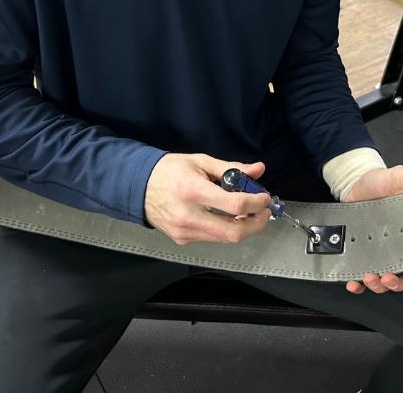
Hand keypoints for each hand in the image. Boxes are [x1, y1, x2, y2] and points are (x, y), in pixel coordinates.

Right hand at [145, 154, 272, 244]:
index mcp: (193, 191)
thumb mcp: (200, 162)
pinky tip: (227, 216)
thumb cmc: (169, 171)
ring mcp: (184, 231)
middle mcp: (188, 215)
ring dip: (243, 227)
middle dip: (256, 224)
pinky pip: (212, 238)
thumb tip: (257, 170)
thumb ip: (230, 168)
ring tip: (247, 211)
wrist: (138, 186)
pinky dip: (225, 228)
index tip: (264, 198)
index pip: (233, 205)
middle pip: (233, 232)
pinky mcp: (182, 239)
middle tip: (263, 212)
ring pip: (225, 238)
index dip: (256, 203)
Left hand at [342, 165, 402, 294]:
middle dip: (399, 284)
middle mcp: (400, 250)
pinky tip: (353, 283)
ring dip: (379, 286)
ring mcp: (381, 256)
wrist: (354, 184)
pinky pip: (362, 278)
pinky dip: (359, 285)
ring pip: (386, 282)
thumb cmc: (381, 182)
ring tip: (369, 278)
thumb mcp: (397, 177)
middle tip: (388, 278)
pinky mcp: (363, 257)